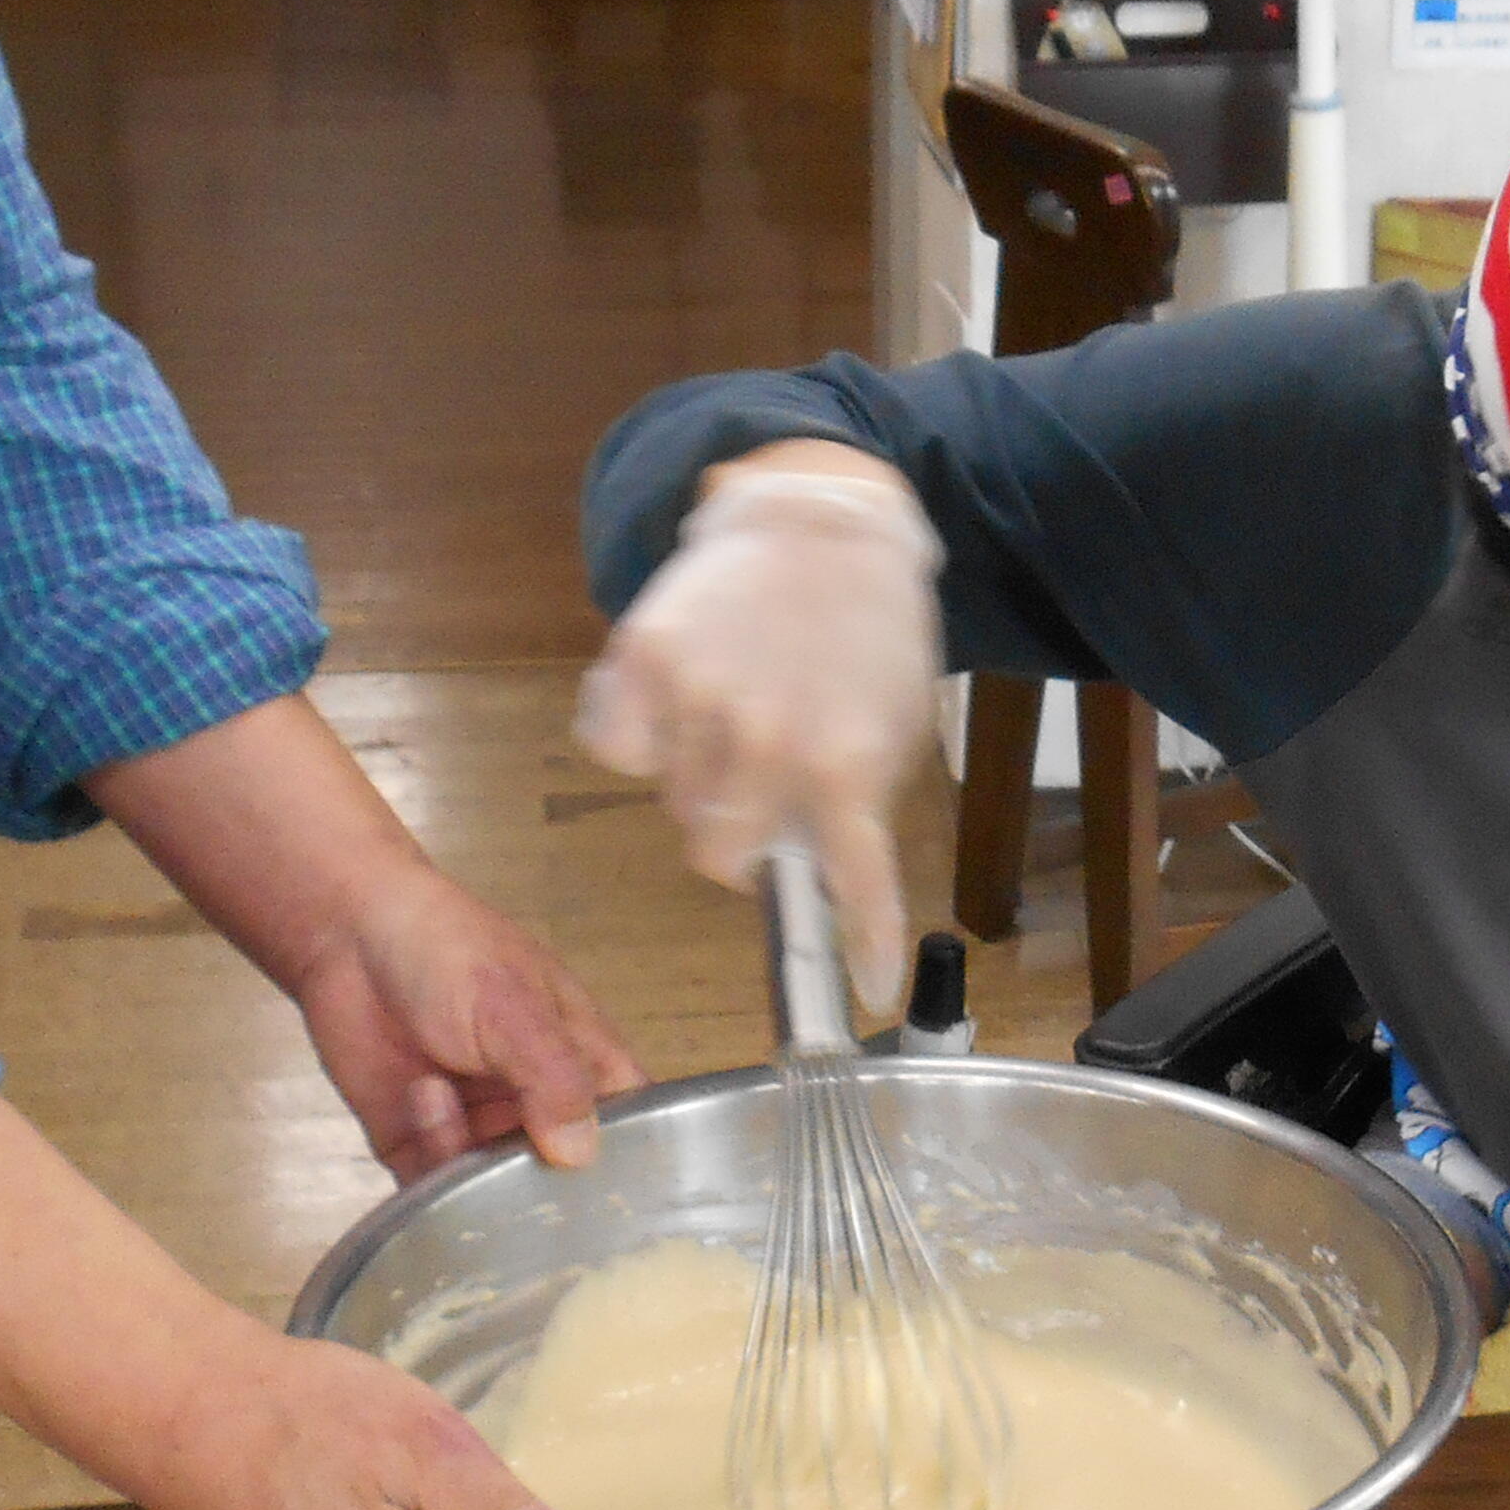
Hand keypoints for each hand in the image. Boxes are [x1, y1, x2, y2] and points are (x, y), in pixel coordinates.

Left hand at [286, 859, 644, 1178]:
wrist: (348, 934)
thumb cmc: (449, 950)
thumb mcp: (514, 1008)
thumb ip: (554, 1079)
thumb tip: (579, 1154)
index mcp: (584, 1066)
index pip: (631, 1132)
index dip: (631, 1168)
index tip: (614, 1195)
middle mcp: (537, 1108)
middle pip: (564, 1180)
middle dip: (543, 1190)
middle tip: (516, 1175)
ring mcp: (479, 1131)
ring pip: (497, 1196)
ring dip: (474, 1167)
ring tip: (441, 1095)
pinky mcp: (419, 1146)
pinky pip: (436, 1190)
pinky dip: (432, 1160)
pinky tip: (421, 1095)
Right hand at [576, 449, 944, 1007]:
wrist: (823, 517)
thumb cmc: (868, 630)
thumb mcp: (893, 720)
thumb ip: (858, 803)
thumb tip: (820, 882)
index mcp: (848, 763)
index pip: (853, 883)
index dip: (857, 947)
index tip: (862, 993)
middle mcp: (769, 744)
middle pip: (724, 861)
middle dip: (742, 845)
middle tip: (759, 800)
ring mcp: (699, 702)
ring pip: (673, 805)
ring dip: (698, 785)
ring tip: (731, 720)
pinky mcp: (642, 659)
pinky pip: (616, 747)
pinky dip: (639, 739)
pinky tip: (676, 704)